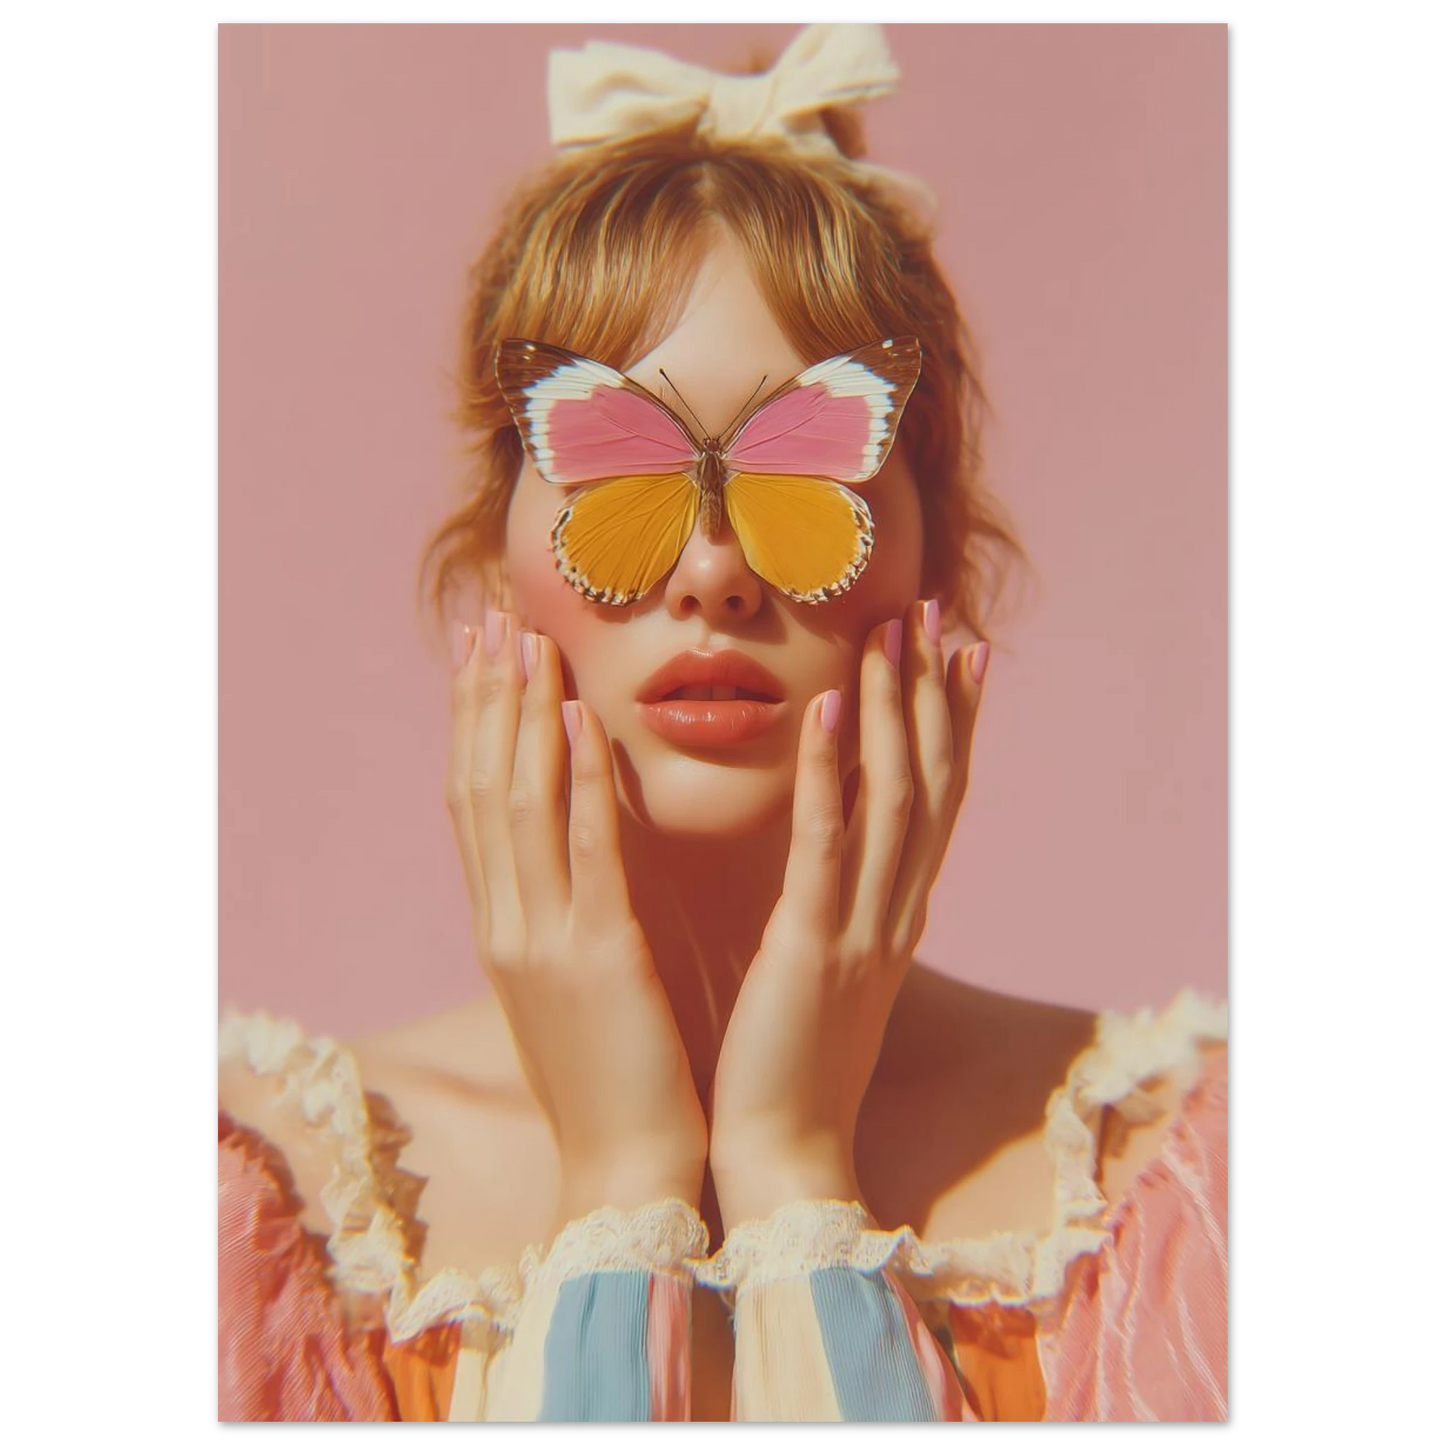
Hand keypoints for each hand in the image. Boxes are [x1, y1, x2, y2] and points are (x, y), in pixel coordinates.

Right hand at [447, 610, 707, 1236]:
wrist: (624, 1172)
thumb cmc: (611, 1076)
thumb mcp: (570, 984)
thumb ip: (560, 913)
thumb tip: (568, 847)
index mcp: (504, 928)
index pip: (476, 805)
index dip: (476, 725)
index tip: (485, 656)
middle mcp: (507, 924)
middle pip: (483, 788)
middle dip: (487, 699)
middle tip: (494, 620)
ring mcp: (543, 941)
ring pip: (519, 806)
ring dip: (522, 718)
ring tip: (530, 643)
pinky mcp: (598, 960)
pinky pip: (583, 854)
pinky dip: (577, 784)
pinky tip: (581, 725)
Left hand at [706, 601, 987, 1228]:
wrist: (782, 1153)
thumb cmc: (792, 1059)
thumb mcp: (832, 967)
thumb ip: (842, 903)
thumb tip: (837, 848)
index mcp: (897, 914)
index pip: (938, 800)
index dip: (954, 721)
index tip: (959, 650)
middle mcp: (897, 910)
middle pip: (933, 780)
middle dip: (935, 691)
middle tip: (934, 611)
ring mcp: (863, 926)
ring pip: (896, 797)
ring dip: (897, 709)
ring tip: (890, 633)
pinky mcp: (814, 944)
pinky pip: (828, 842)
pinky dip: (831, 770)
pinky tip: (829, 708)